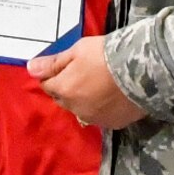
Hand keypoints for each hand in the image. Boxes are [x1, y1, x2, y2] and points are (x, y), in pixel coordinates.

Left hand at [27, 37, 145, 129]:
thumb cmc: (106, 55)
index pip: (47, 84)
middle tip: (82, 71)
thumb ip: (53, 63)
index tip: (66, 64)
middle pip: (62, 98)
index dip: (53, 73)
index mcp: (64, 90)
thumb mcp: (78, 51)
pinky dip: (101, 107)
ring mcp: (95, 119)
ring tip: (98, 84)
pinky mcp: (113, 123)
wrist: (143, 70)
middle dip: (66, 87)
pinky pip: (99, 116)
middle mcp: (75, 109)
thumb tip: (30, 69)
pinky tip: (111, 96)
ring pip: (80, 109)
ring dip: (83, 99)